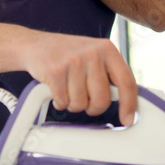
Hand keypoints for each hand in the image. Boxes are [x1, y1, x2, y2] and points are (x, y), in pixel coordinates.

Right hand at [20, 31, 138, 125]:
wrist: (34, 45)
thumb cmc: (67, 54)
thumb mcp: (94, 56)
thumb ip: (109, 74)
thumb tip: (128, 102)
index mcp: (107, 49)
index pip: (127, 82)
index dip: (129, 104)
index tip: (128, 119)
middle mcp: (92, 53)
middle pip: (102, 99)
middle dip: (93, 107)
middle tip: (85, 100)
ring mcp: (73, 61)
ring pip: (81, 104)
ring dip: (73, 104)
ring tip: (68, 89)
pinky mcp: (55, 71)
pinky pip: (64, 102)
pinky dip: (60, 102)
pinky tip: (57, 90)